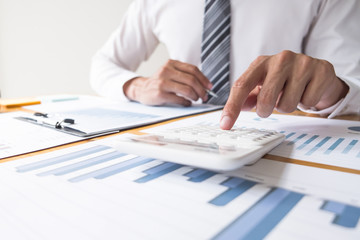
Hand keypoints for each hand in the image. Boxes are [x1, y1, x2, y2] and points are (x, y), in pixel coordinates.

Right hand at [123, 59, 211, 105]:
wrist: (142, 89)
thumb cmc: (160, 82)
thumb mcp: (171, 73)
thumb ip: (184, 75)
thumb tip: (205, 84)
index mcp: (171, 63)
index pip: (193, 69)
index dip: (204, 79)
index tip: (210, 87)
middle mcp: (166, 70)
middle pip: (191, 80)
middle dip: (201, 90)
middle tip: (204, 96)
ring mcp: (162, 82)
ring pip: (187, 89)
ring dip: (195, 96)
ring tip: (195, 99)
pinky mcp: (160, 94)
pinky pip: (179, 99)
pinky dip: (186, 102)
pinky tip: (186, 103)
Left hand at [220, 50, 348, 129]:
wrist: (317, 72)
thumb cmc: (284, 80)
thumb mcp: (263, 84)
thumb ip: (247, 97)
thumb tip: (231, 112)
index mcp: (261, 63)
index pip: (241, 85)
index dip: (232, 107)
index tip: (225, 125)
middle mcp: (280, 59)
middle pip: (265, 100)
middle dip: (266, 111)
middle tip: (272, 106)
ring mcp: (302, 63)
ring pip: (287, 105)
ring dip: (287, 107)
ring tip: (291, 95)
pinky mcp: (321, 70)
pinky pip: (308, 102)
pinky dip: (306, 104)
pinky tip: (306, 92)